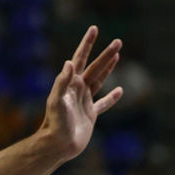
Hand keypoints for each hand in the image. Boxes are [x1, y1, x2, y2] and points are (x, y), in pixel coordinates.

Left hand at [38, 26, 123, 158]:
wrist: (57, 145)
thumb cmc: (55, 123)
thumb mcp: (57, 101)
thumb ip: (61, 82)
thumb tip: (69, 63)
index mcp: (69, 83)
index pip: (79, 58)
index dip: (87, 44)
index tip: (94, 29)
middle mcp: (77, 90)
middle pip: (94, 67)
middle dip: (106, 54)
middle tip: (118, 41)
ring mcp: (84, 101)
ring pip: (99, 80)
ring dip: (108, 68)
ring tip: (117, 55)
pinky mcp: (90, 115)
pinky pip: (103, 104)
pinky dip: (111, 98)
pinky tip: (120, 91)